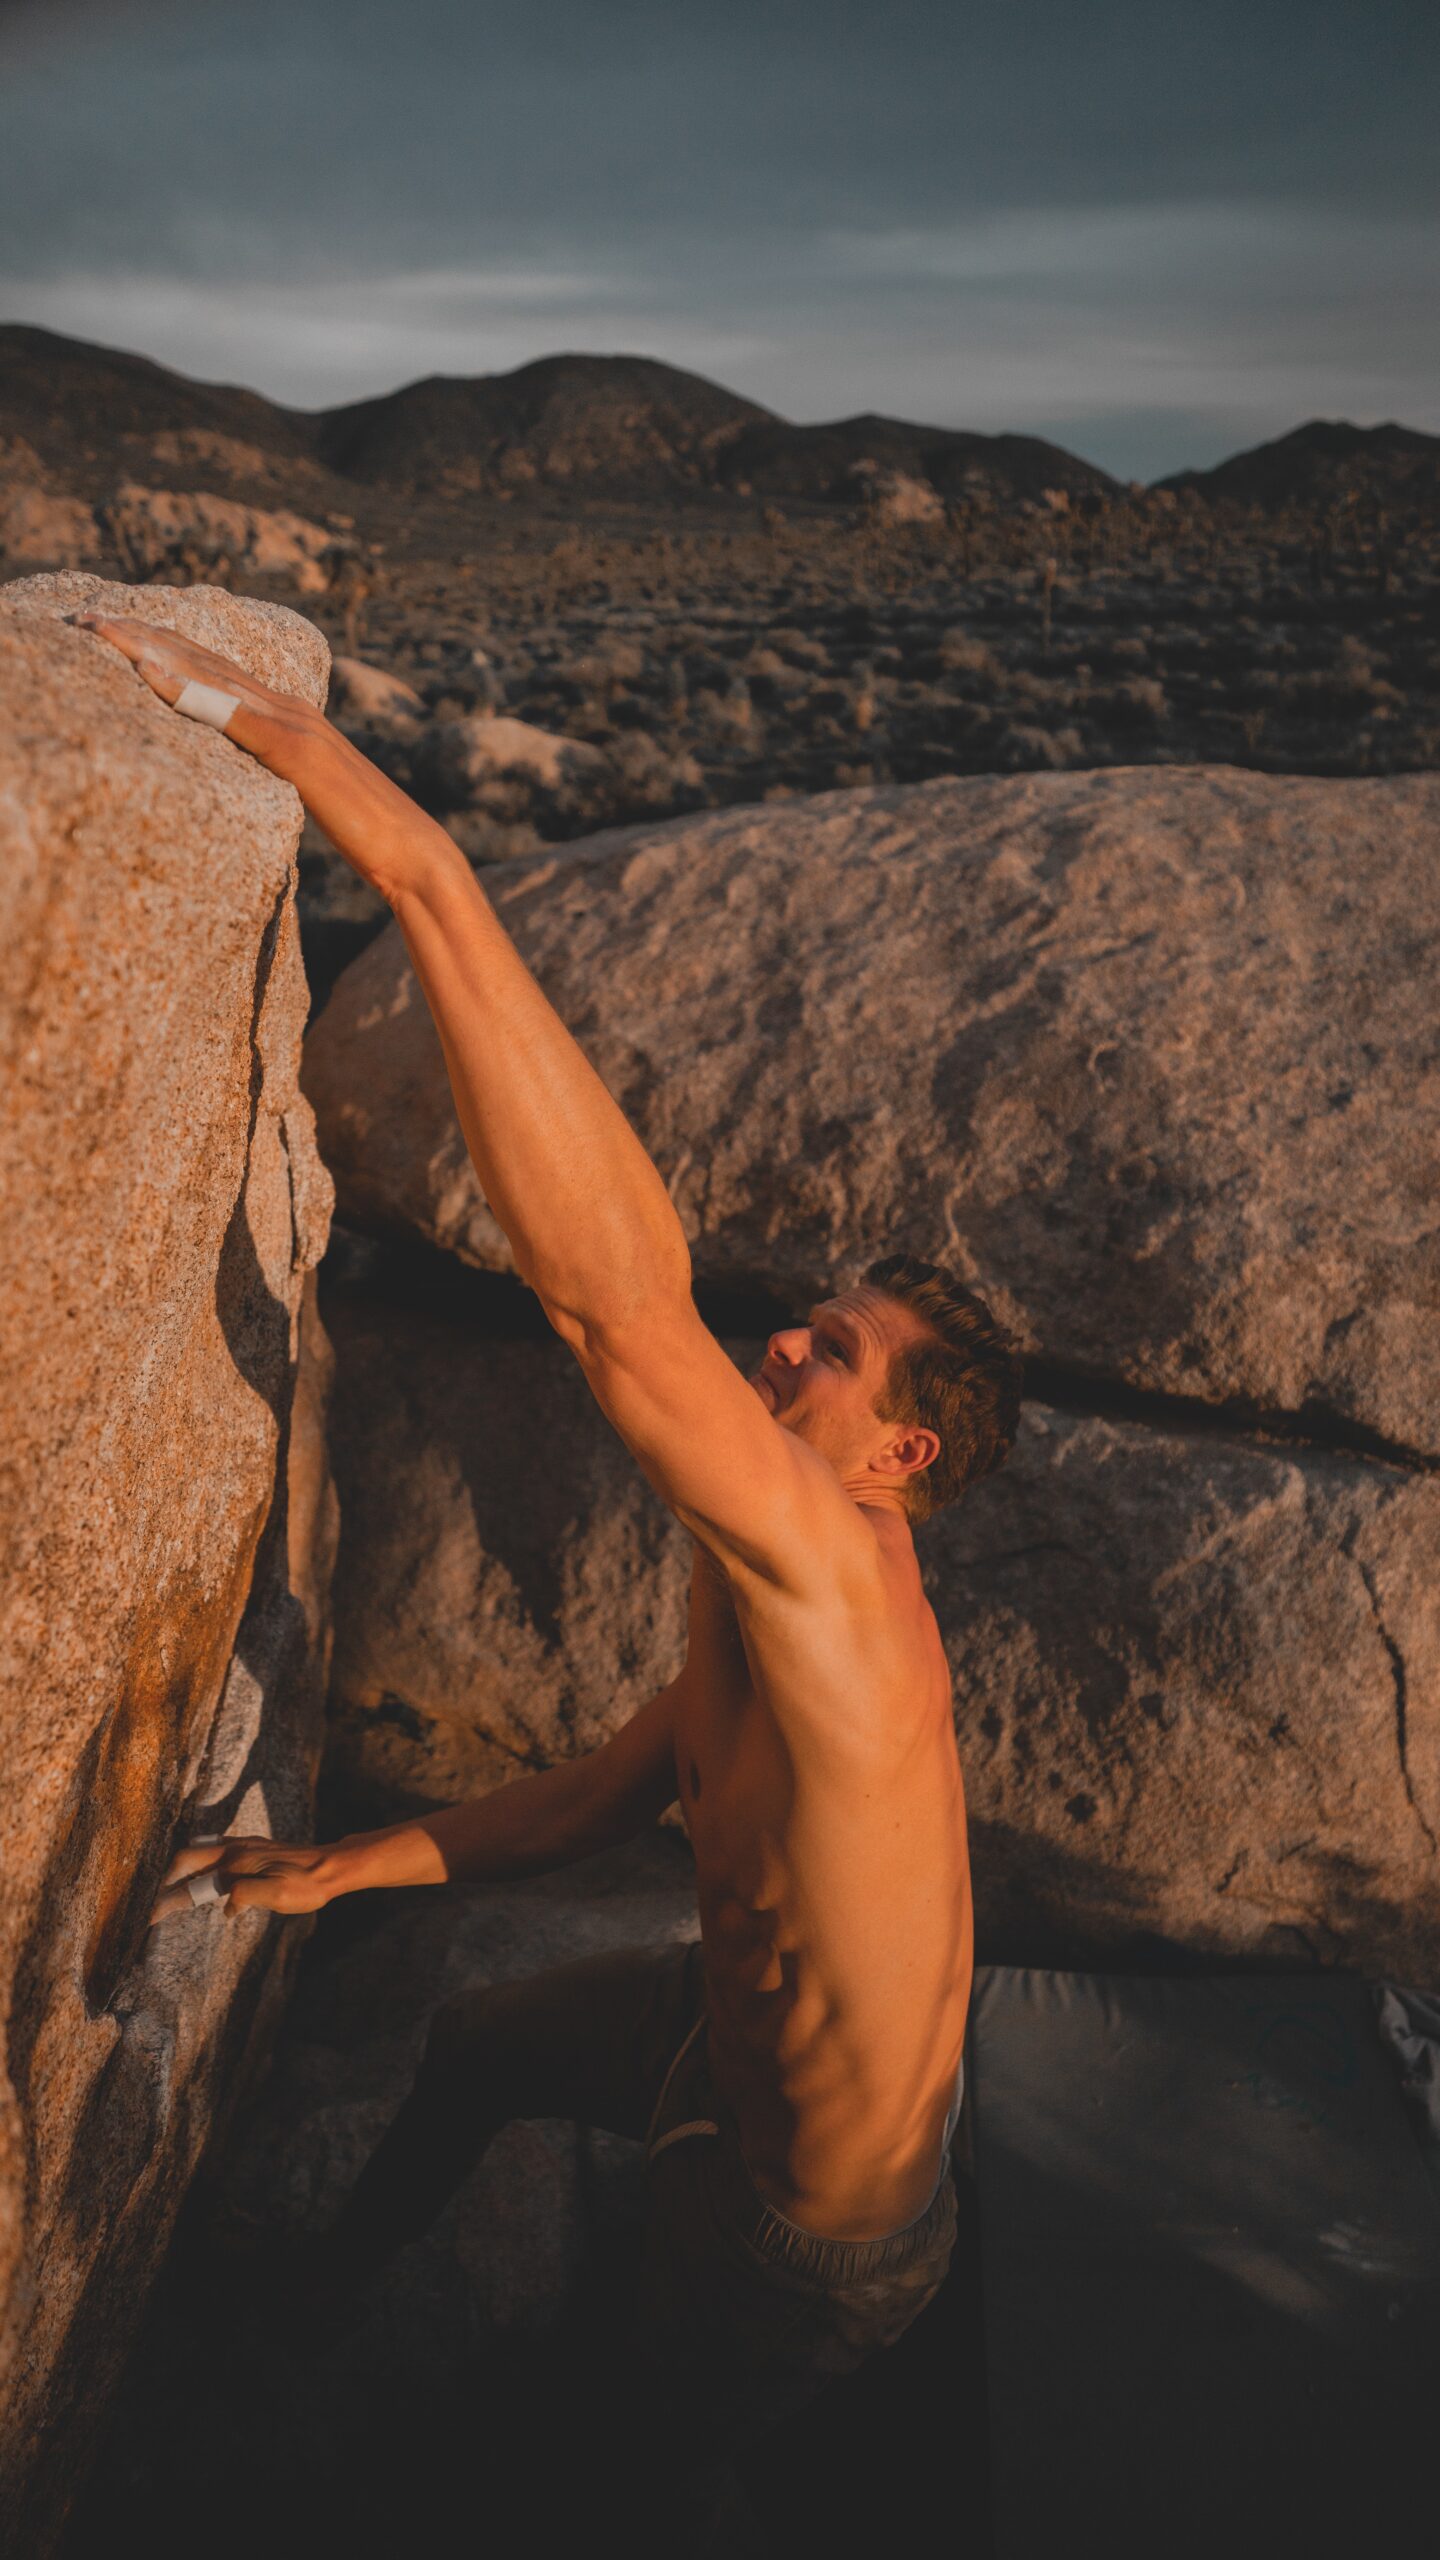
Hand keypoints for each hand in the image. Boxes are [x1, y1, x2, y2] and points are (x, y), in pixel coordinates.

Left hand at [74, 609, 456, 908]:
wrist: (414, 852)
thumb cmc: (366, 838)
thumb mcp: (307, 799)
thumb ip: (277, 778)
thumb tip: (244, 786)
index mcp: (289, 717)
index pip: (215, 670)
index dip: (162, 648)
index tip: (111, 634)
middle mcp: (289, 706)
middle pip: (203, 658)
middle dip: (141, 634)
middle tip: (83, 617)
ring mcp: (294, 724)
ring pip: (210, 673)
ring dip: (150, 648)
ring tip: (99, 629)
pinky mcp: (296, 752)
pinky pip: (230, 716)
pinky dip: (187, 689)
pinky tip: (146, 673)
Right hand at [151, 1834, 339, 1925]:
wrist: (332, 1866)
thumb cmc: (307, 1884)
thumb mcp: (277, 1894)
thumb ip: (245, 1895)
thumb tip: (225, 1906)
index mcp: (237, 1863)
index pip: (194, 1884)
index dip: (170, 1901)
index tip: (151, 1916)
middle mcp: (236, 1850)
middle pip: (188, 1857)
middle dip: (168, 1877)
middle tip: (156, 1899)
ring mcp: (245, 1847)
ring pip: (201, 1851)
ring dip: (183, 1868)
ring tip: (174, 1887)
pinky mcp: (254, 1849)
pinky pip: (217, 1852)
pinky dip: (202, 1865)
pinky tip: (208, 1879)